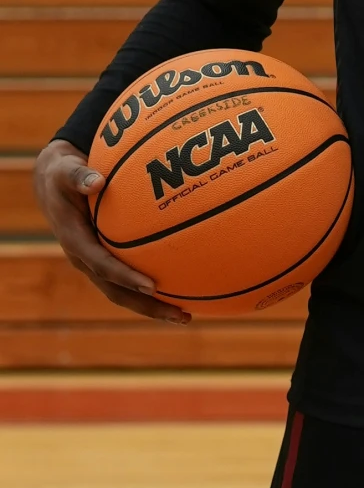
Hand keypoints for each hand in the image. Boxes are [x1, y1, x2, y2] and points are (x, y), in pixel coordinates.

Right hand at [31, 138, 189, 321]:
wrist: (51, 185)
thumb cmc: (63, 175)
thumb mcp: (65, 171)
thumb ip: (80, 176)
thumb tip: (98, 181)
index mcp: (75, 241)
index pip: (102, 265)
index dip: (125, 277)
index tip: (152, 286)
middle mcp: (86, 259)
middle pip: (116, 292)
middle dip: (147, 306)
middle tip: (181, 316)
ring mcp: (95, 262)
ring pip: (124, 292)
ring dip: (153, 306)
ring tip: (187, 316)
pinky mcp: (105, 259)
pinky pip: (129, 278)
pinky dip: (152, 288)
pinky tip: (183, 287)